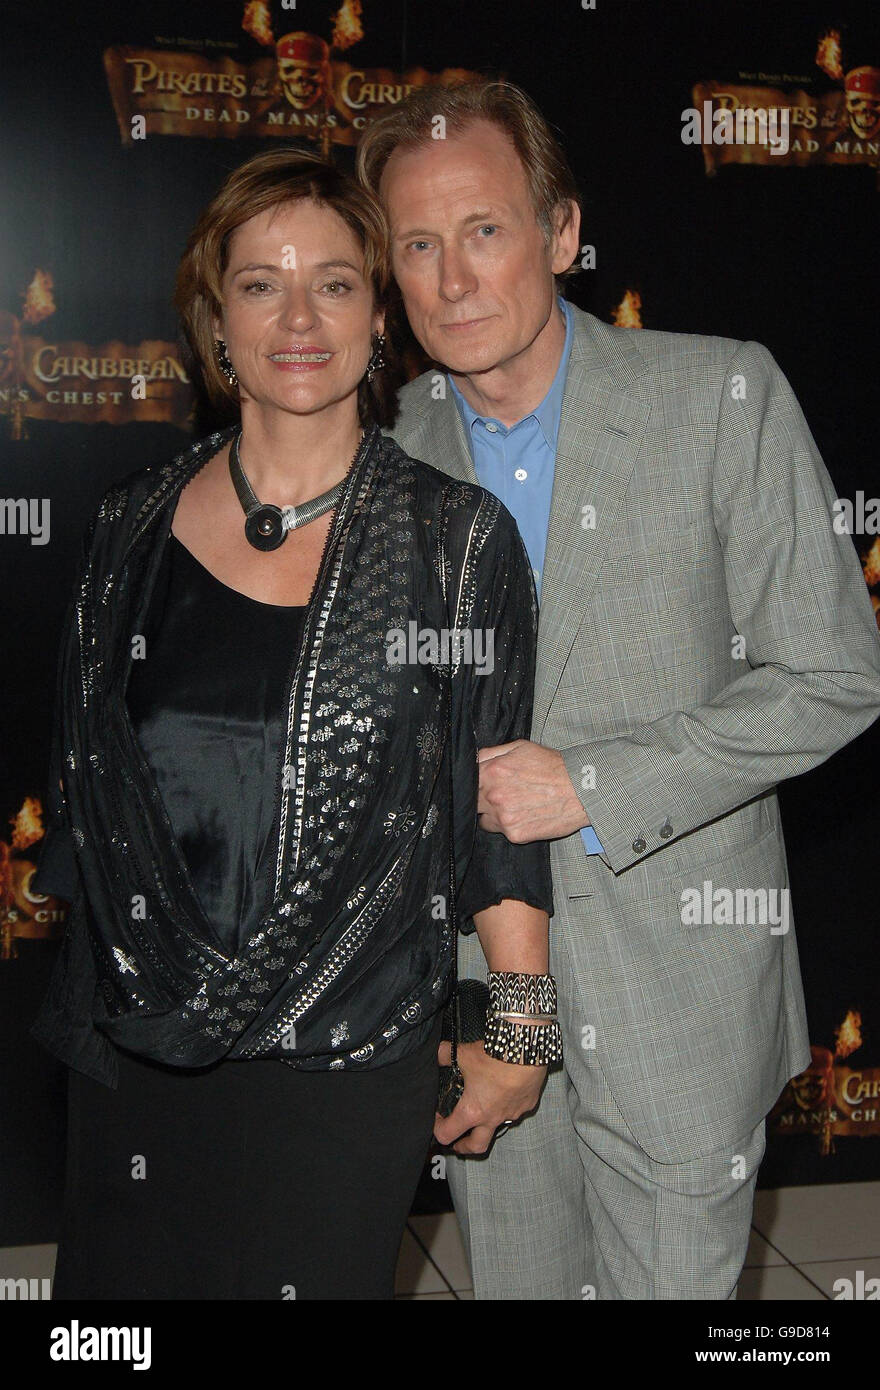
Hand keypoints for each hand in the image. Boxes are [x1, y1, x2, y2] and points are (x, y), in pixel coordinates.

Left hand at [434, 1038, 546, 1154]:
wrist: (526, 1051)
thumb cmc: (496, 1057)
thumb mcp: (464, 1054)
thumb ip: (445, 1054)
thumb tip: (437, 1051)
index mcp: (473, 1111)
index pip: (447, 1134)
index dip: (438, 1128)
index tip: (438, 1119)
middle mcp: (493, 1118)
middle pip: (477, 1146)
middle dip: (465, 1147)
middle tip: (458, 1142)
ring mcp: (512, 1113)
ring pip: (499, 1125)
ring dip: (488, 1121)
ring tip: (483, 1105)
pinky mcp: (527, 1104)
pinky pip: (515, 1110)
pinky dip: (508, 1104)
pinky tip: (505, 1090)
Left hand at [477, 740, 588, 841]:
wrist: (581, 789)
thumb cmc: (553, 766)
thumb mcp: (520, 747)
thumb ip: (491, 753)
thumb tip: (473, 761)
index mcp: (491, 771)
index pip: (467, 782)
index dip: (475, 784)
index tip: (482, 785)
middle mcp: (493, 795)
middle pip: (472, 802)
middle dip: (482, 799)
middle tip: (501, 795)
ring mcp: (504, 817)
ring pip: (484, 819)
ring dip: (494, 814)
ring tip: (515, 806)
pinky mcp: (515, 834)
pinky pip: (501, 832)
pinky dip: (509, 825)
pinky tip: (525, 815)